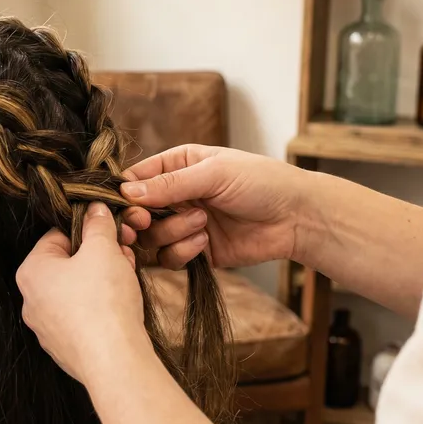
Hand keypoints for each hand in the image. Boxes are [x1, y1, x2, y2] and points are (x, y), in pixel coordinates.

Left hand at [17, 203, 150, 383]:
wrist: (114, 361)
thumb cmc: (102, 300)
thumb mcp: (103, 249)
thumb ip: (98, 224)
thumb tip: (96, 209)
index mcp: (31, 272)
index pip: (57, 236)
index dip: (88, 230)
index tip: (110, 233)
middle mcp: (31, 301)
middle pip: (68, 264)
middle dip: (99, 256)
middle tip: (124, 254)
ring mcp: (47, 329)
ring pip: (77, 290)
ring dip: (103, 279)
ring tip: (127, 277)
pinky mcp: (66, 348)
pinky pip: (83, 317)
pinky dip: (102, 307)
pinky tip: (122, 306)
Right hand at [120, 145, 311, 269]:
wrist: (297, 218)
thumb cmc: (261, 182)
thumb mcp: (213, 174)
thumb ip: (169, 184)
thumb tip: (126, 192)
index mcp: (177, 165)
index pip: (136, 178)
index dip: (125, 193)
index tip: (125, 205)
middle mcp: (176, 195)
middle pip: (137, 211)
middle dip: (140, 218)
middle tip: (142, 222)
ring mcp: (184, 223)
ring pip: (152, 236)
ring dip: (171, 232)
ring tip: (201, 224)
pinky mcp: (195, 251)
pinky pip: (170, 258)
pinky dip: (182, 252)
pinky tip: (204, 243)